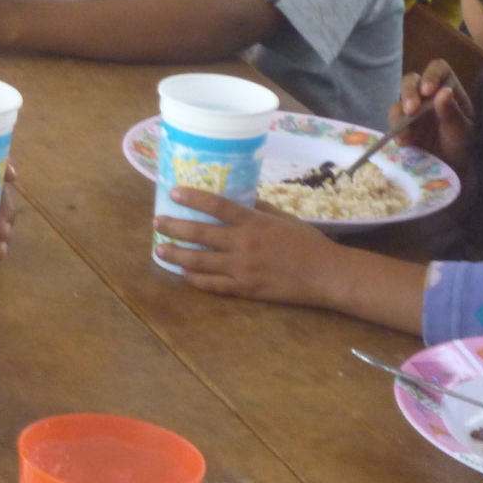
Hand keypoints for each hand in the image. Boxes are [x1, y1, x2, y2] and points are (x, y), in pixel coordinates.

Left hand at [152, 187, 344, 304]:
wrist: (326, 275)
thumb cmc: (307, 243)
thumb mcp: (283, 218)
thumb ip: (258, 209)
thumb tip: (238, 198)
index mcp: (253, 222)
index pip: (216, 205)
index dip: (193, 198)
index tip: (173, 193)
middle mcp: (243, 244)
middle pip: (200, 234)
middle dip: (174, 227)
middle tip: (156, 222)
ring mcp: (242, 269)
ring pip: (199, 262)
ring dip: (176, 255)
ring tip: (160, 250)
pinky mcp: (245, 289)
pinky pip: (213, 285)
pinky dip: (195, 279)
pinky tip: (184, 275)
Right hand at [392, 61, 472, 172]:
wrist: (459, 173)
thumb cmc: (468, 149)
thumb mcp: (464, 132)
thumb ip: (453, 113)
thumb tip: (443, 91)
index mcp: (450, 91)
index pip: (439, 70)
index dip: (431, 75)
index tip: (429, 91)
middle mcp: (430, 97)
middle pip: (413, 81)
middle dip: (409, 93)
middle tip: (412, 110)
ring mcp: (415, 112)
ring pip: (400, 100)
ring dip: (399, 111)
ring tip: (406, 131)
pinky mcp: (404, 127)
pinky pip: (394, 121)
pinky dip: (396, 128)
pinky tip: (404, 141)